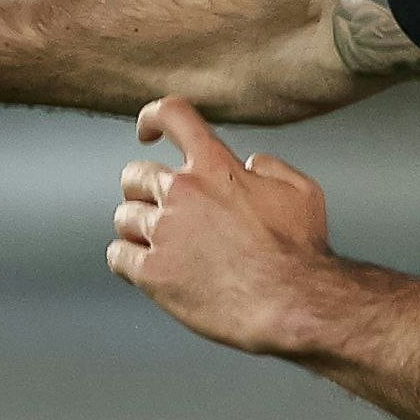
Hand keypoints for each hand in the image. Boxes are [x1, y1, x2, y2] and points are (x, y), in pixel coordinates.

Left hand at [109, 97, 340, 356]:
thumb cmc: (300, 251)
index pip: (174, 117)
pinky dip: (127, 260)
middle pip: (135, 175)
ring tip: (160, 244)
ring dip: (137, 228)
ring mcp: (163, 232)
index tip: (148, 132)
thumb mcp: (302, 192)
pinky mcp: (151, 272)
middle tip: (159, 207)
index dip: (154, 118)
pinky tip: (146, 268)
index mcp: (216, 167)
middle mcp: (183, 192)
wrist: (288, 302)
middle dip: (144, 189)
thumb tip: (253, 163)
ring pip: (123, 217)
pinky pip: (117, 256)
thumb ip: (272, 168)